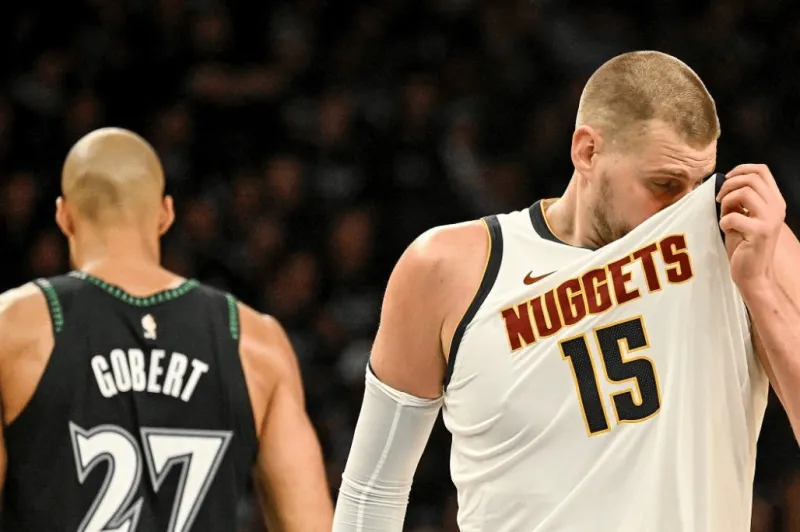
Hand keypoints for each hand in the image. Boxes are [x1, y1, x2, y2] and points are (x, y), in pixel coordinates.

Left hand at [716, 164, 785, 289]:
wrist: (753, 274)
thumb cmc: (745, 246)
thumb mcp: (744, 217)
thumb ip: (740, 201)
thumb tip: (727, 186)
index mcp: (775, 201)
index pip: (762, 170)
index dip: (741, 169)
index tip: (726, 179)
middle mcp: (777, 207)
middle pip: (751, 178)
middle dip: (729, 185)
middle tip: (719, 200)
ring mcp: (770, 219)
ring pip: (744, 192)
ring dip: (726, 202)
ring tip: (725, 217)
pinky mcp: (760, 232)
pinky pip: (733, 216)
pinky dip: (723, 222)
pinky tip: (727, 231)